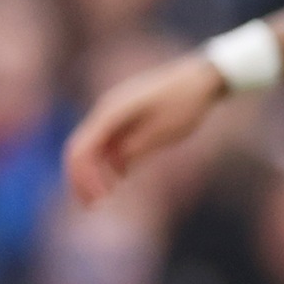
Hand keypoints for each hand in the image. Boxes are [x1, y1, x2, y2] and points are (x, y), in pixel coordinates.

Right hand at [65, 52, 228, 204]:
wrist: (202, 78)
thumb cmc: (185, 103)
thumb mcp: (164, 132)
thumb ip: (136, 149)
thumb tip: (117, 166)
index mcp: (111, 113)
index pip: (83, 149)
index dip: (84, 176)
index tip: (98, 198)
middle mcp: (107, 111)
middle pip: (81, 148)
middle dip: (82, 178)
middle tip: (90, 205)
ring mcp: (116, 113)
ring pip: (95, 146)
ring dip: (95, 172)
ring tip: (103, 197)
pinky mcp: (128, 116)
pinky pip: (111, 141)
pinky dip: (110, 161)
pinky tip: (119, 178)